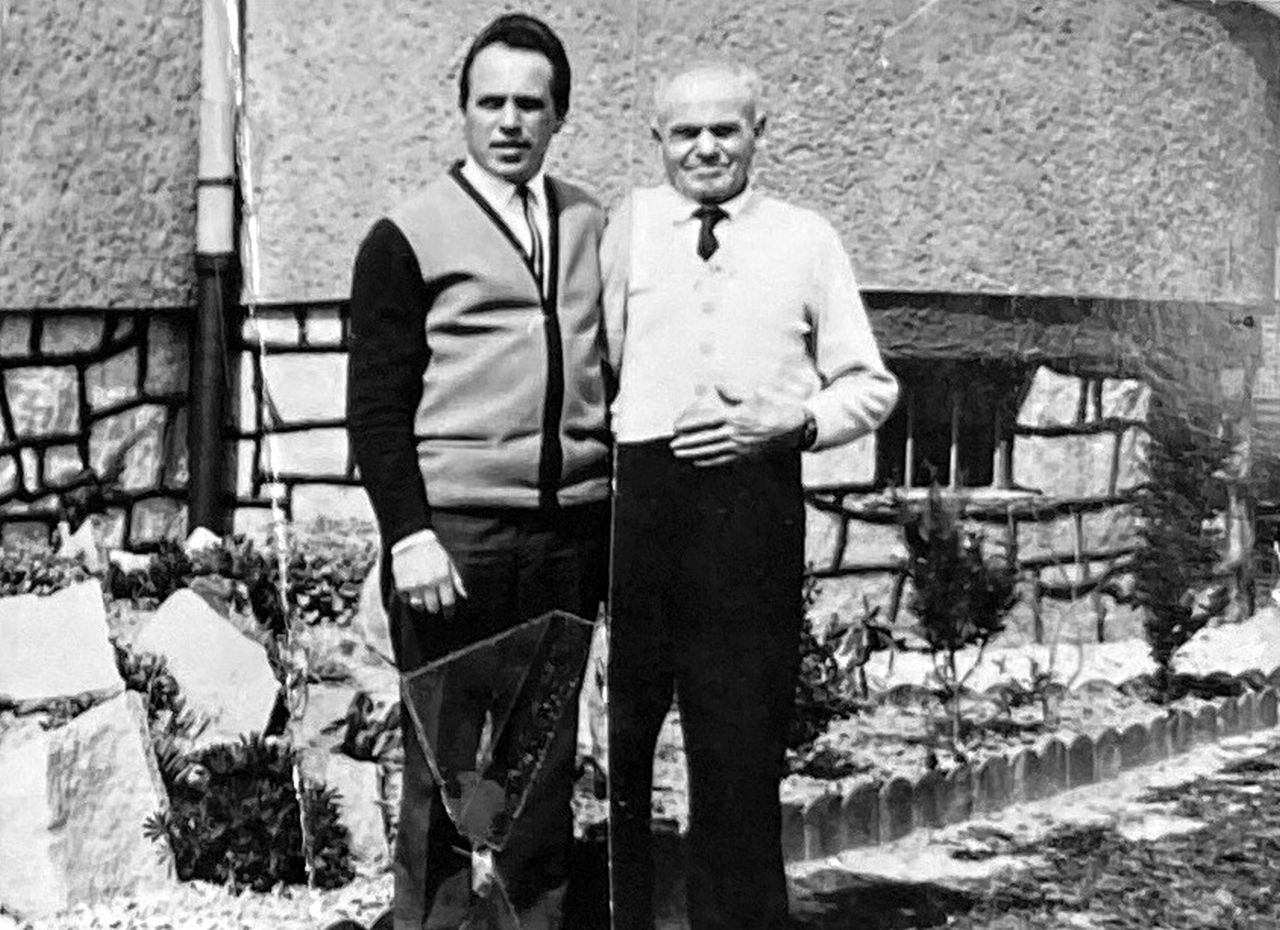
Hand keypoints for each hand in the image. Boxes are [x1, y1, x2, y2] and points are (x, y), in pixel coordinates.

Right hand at [391, 532, 467, 617]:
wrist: (412, 539)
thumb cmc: (434, 551)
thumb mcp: (449, 562)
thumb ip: (457, 580)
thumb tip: (466, 595)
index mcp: (443, 577)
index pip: (448, 603)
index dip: (449, 612)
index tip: (448, 615)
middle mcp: (429, 583)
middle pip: (433, 607)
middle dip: (435, 607)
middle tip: (435, 605)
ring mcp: (414, 584)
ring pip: (419, 606)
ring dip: (422, 605)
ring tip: (423, 600)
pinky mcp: (401, 584)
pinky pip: (406, 599)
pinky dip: (409, 598)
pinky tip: (412, 592)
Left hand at [669, 385, 807, 466]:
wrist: (795, 429)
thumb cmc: (774, 409)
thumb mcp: (756, 396)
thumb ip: (735, 391)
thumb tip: (718, 383)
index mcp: (737, 417)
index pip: (707, 421)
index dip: (690, 424)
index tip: (677, 426)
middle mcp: (736, 434)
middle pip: (706, 440)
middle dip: (687, 443)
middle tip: (672, 445)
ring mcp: (740, 447)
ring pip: (712, 452)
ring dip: (694, 453)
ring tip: (679, 454)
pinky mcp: (746, 456)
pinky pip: (724, 460)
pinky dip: (709, 462)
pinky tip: (698, 462)